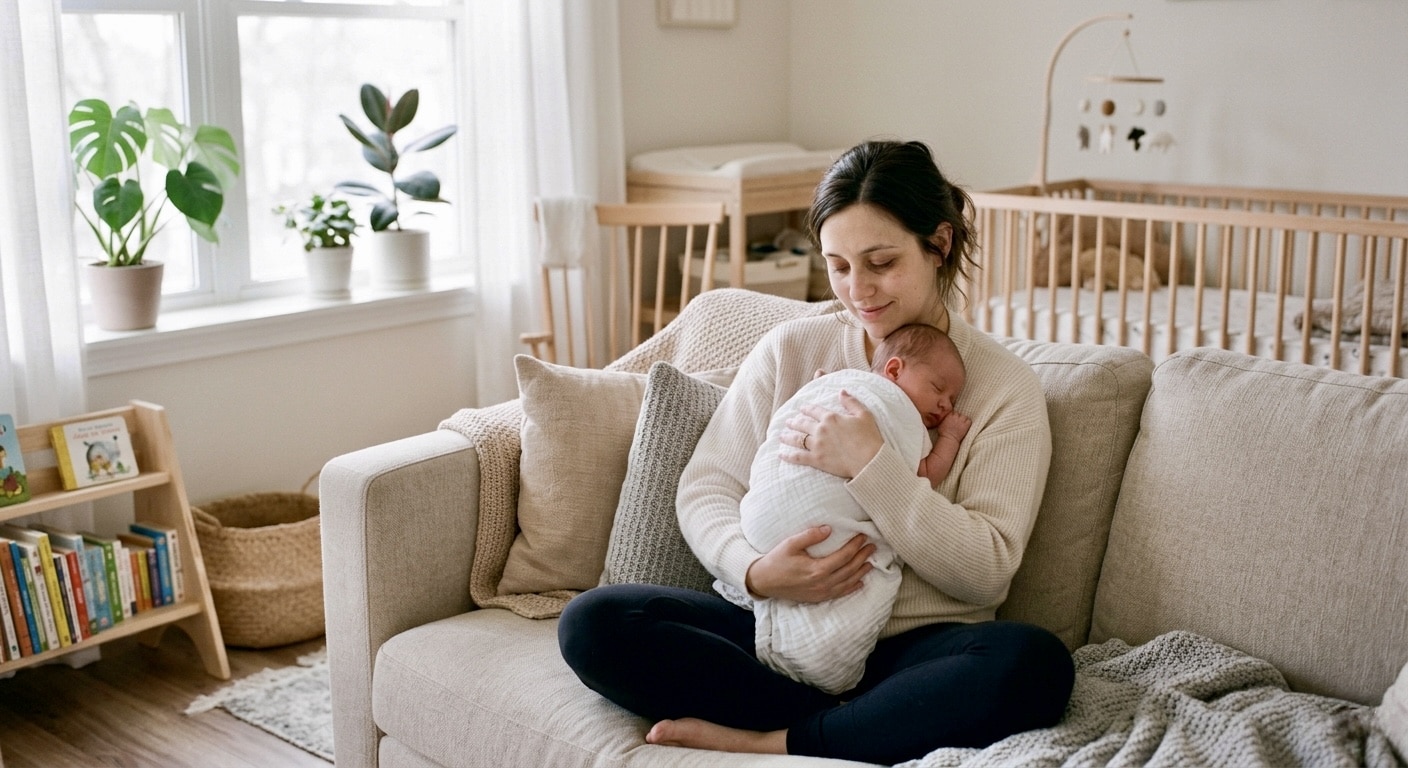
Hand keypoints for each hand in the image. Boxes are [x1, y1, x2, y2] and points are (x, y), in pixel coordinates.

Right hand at [745, 526, 874, 602]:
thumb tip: (828, 529)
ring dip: (861, 572)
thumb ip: (810, 536)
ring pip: (847, 583)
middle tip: (872, 547)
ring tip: (870, 562)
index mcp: (817, 569)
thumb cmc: (777, 561)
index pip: (843, 556)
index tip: (863, 537)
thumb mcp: (790, 544)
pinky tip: (860, 583)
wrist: (764, 582)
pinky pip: (840, 593)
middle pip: (849, 570)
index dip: (855, 546)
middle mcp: (822, 583)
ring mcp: (821, 592)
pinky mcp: (818, 598)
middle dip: (862, 557)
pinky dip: (852, 588)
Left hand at [781, 390, 882, 478]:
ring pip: (797, 439)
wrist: (870, 460)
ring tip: (781, 436)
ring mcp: (817, 445)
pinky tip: (781, 454)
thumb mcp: (864, 415)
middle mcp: (821, 429)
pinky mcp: (816, 459)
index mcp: (831, 417)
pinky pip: (798, 457)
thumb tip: (841, 391)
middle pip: (802, 424)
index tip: (801, 408)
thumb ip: (851, 402)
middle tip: (788, 422)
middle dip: (794, 422)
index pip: (814, 410)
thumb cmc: (870, 437)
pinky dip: (788, 456)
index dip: (806, 409)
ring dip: (787, 437)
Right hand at [936, 411, 970, 442]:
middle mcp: (955, 417)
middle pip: (959, 414)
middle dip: (958, 417)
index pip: (953, 412)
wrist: (949, 439)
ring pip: (964, 416)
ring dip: (963, 419)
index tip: (953, 420)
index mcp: (949, 416)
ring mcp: (961, 421)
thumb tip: (946, 417)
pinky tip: (966, 425)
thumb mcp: (941, 423)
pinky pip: (969, 421)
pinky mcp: (966, 425)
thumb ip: (945, 419)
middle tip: (957, 422)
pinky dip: (968, 422)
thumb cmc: (943, 433)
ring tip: (962, 423)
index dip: (953, 416)